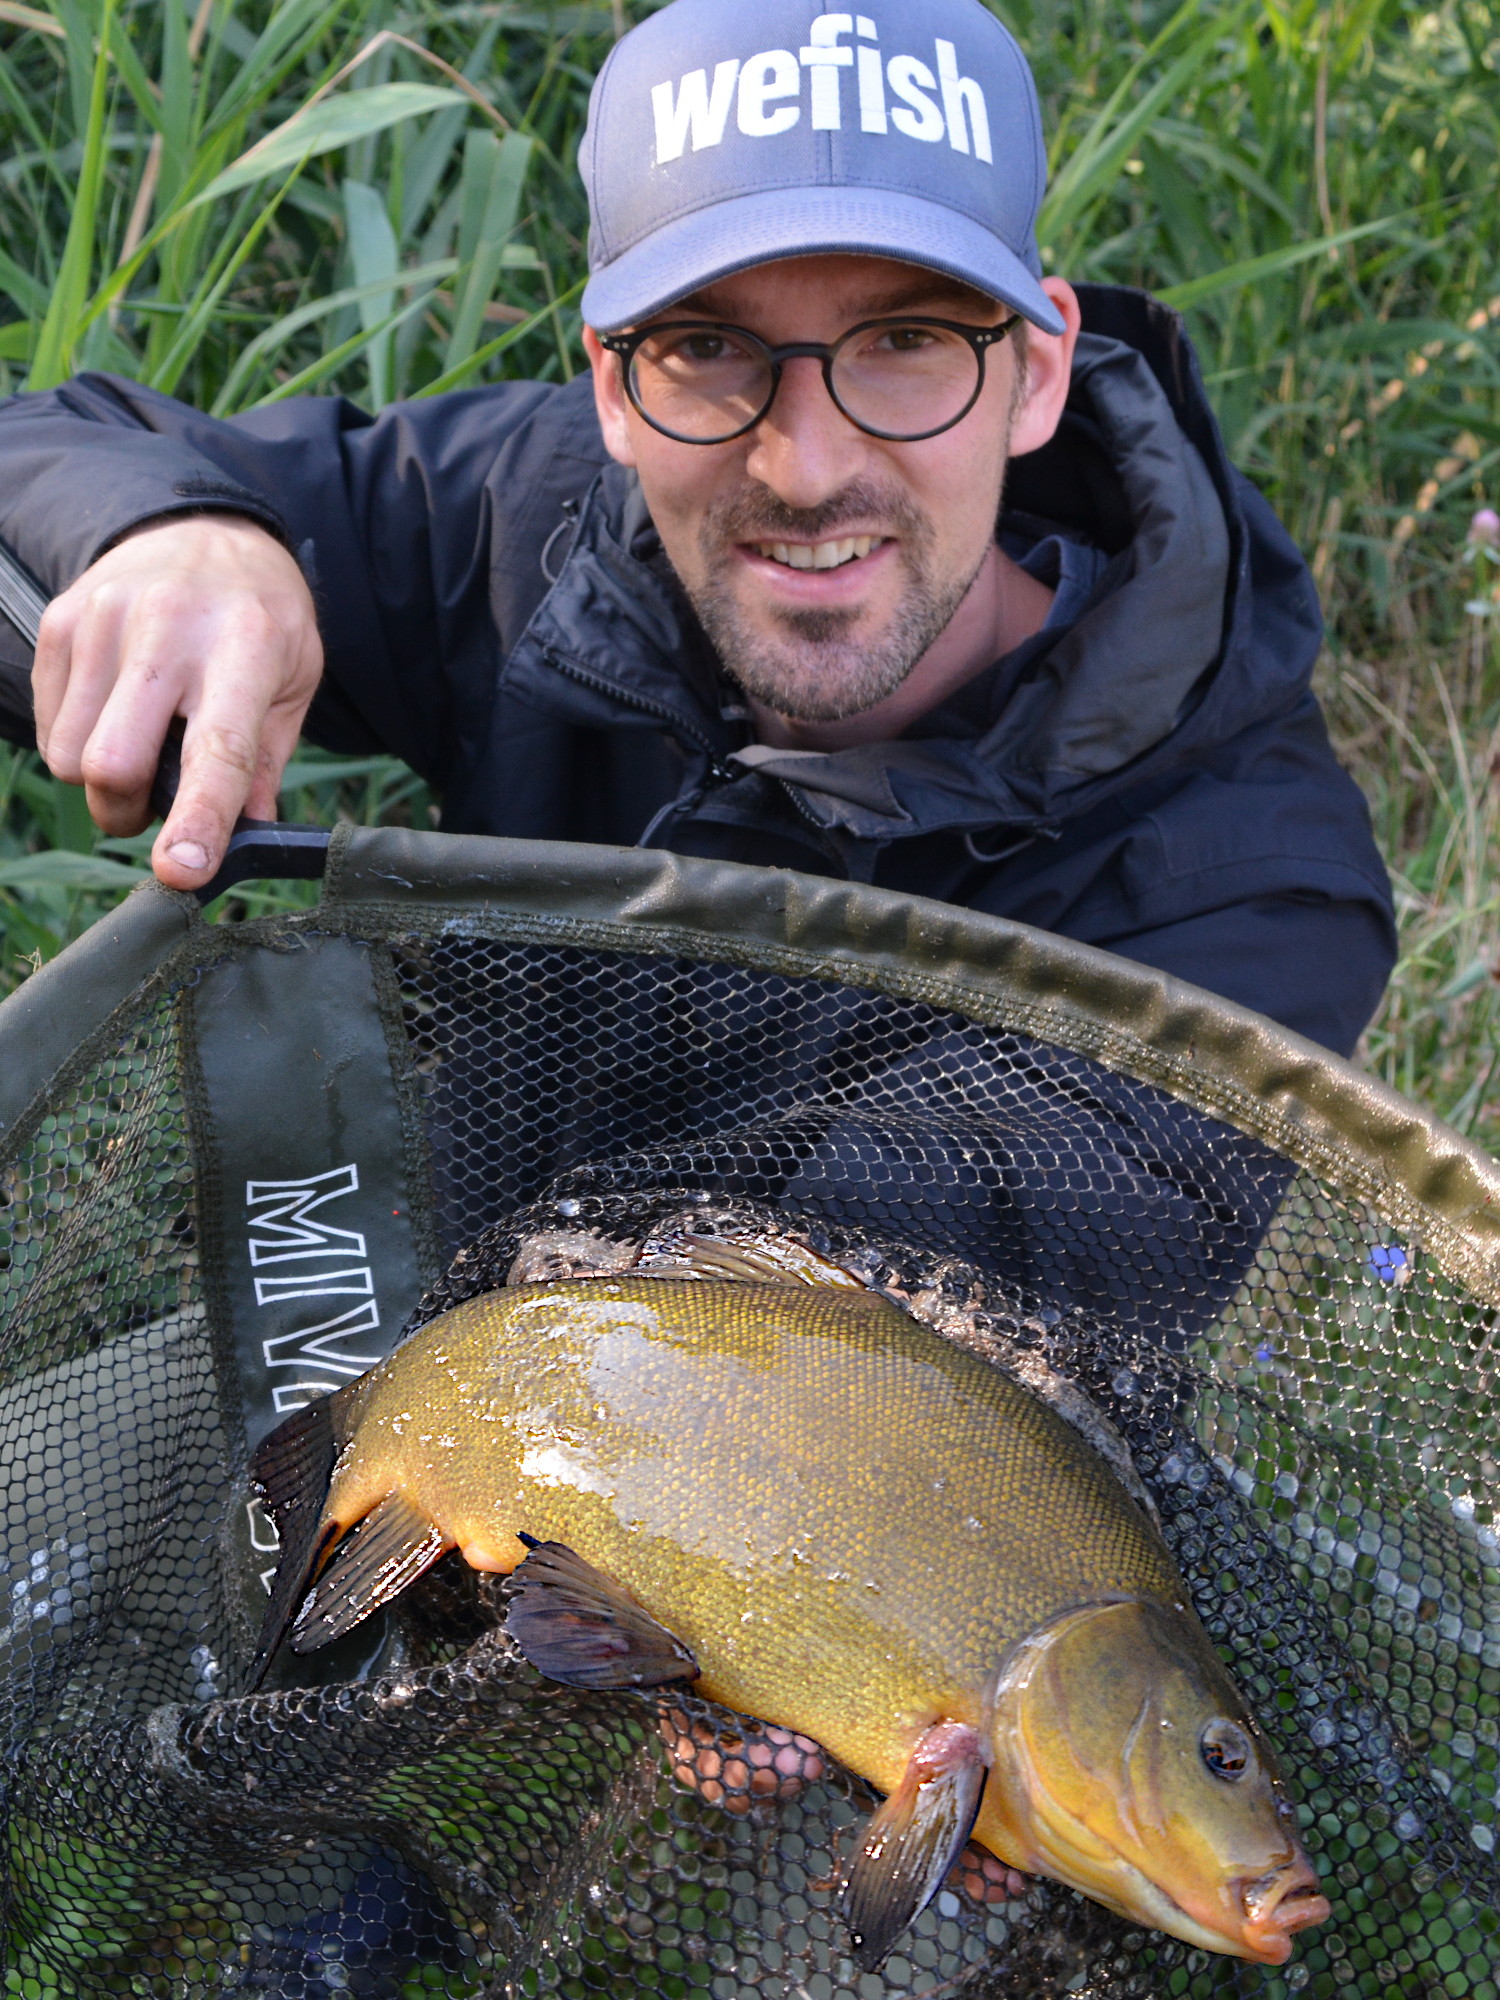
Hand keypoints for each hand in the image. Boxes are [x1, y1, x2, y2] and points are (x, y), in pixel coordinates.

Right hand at [32, 514, 322, 889]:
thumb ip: (266, 766)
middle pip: (113, 763)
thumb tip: (241, 843)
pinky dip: (78, 742)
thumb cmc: (259, 620)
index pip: (217, 750)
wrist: (205, 530)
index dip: (197, 820)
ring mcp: (104, 620)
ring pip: (71, 756)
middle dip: (126, 813)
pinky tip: (117, 710)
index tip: (181, 870)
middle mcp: (168, 628)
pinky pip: (49, 725)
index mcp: (245, 648)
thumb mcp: (293, 683)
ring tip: (141, 745)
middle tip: (154, 808)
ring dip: (101, 781)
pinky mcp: (60, 621)